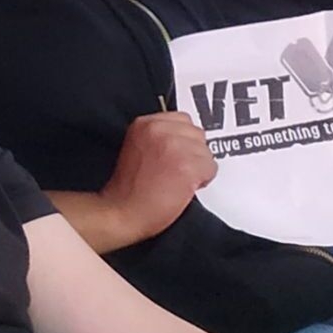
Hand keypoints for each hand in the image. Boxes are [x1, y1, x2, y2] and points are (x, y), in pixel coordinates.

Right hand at [100, 113, 217, 244]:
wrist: (122, 212)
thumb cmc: (127, 190)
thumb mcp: (136, 147)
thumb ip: (158, 137)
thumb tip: (183, 139)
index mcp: (144, 123)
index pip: (182, 120)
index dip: (182, 141)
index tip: (173, 155)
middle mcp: (160, 130)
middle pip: (197, 133)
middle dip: (191, 152)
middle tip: (174, 170)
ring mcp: (175, 146)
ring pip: (206, 152)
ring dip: (197, 168)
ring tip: (176, 180)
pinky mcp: (188, 166)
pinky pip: (211, 168)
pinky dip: (202, 181)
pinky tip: (183, 188)